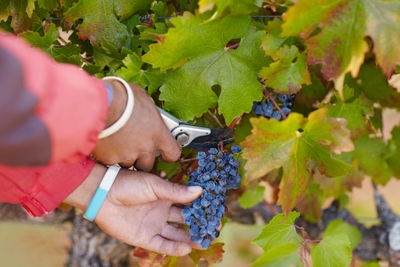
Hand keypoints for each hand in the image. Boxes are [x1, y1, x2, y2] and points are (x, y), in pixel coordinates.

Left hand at [65, 164, 202, 255]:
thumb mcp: (155, 185)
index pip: (187, 203)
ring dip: (190, 238)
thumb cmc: (127, 184)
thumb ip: (176, 191)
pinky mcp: (144, 238)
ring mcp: (154, 225)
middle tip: (214, 228)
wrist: (103, 195)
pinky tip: (187, 247)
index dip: (200, 206)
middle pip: (184, 220)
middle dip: (199, 224)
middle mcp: (161, 211)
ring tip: (204, 241)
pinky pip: (162, 245)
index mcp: (165, 196)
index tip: (215, 209)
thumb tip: (200, 190)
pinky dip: (174, 247)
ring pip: (176, 234)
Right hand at [94, 80, 180, 170]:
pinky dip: (108, 155)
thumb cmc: (123, 96)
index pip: (173, 153)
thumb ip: (150, 113)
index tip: (164, 153)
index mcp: (159, 133)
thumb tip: (149, 113)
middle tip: (133, 147)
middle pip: (148, 165)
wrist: (101, 103)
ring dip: (124, 156)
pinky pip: (111, 161)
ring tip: (116, 141)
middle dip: (141, 158)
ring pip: (128, 164)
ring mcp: (128, 155)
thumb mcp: (145, 101)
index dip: (168, 154)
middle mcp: (146, 147)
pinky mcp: (111, 159)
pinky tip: (105, 142)